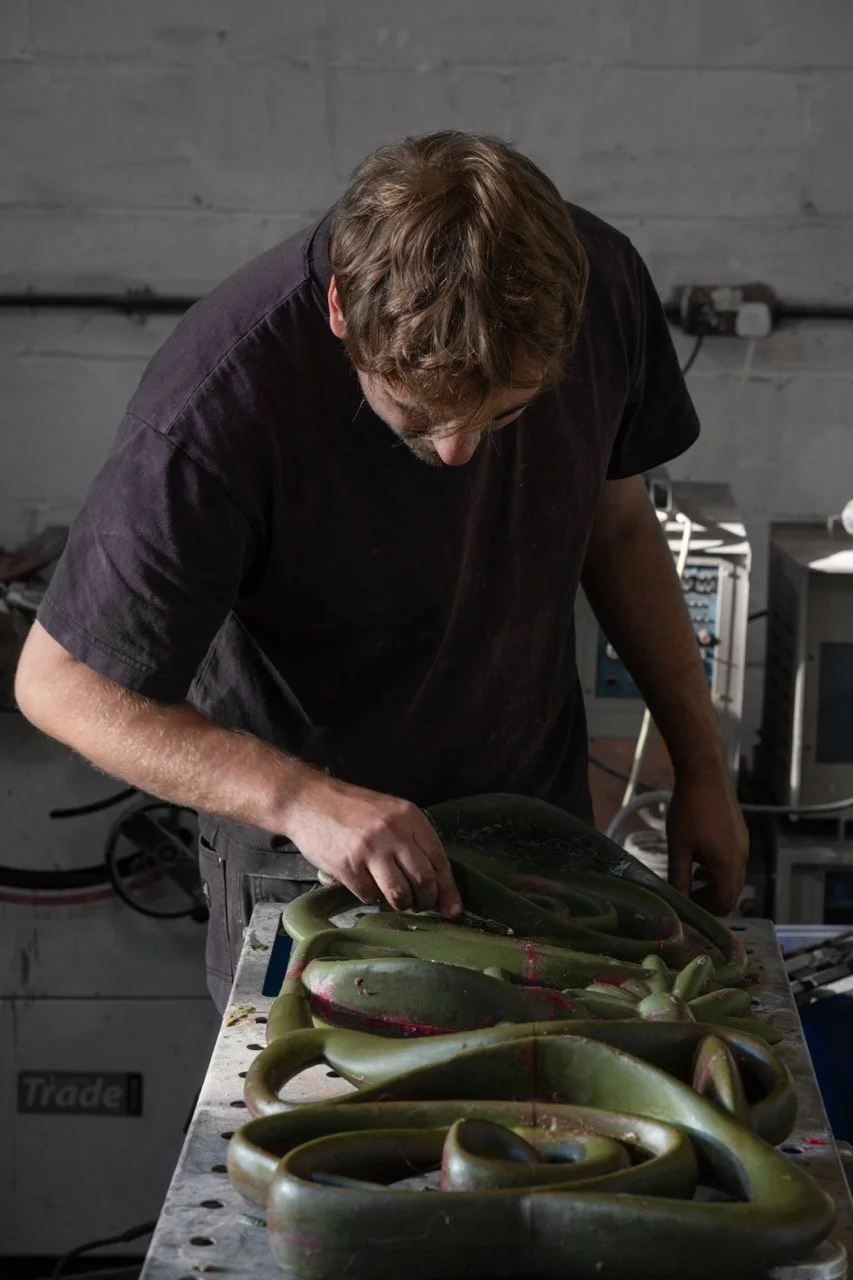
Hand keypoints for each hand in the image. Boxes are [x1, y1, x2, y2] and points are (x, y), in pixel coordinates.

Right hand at [282, 774, 462, 917]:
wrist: (308, 800)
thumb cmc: (351, 809)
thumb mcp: (389, 813)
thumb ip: (411, 840)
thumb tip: (436, 881)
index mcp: (410, 816)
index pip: (439, 860)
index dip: (448, 889)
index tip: (452, 908)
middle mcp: (394, 832)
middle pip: (424, 881)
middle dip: (425, 901)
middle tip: (419, 904)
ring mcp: (370, 850)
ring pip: (399, 894)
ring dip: (400, 903)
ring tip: (394, 898)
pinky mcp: (347, 866)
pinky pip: (369, 896)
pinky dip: (371, 896)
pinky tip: (364, 883)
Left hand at [665, 769, 748, 914]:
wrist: (705, 774)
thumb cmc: (689, 810)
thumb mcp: (679, 847)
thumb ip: (679, 877)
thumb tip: (677, 901)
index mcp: (728, 865)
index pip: (725, 902)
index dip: (707, 910)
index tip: (687, 907)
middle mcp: (741, 858)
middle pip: (731, 892)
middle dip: (710, 899)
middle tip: (687, 896)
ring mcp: (743, 845)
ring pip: (732, 876)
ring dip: (713, 883)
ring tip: (690, 878)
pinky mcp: (740, 834)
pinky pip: (733, 861)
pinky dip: (718, 868)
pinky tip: (699, 859)